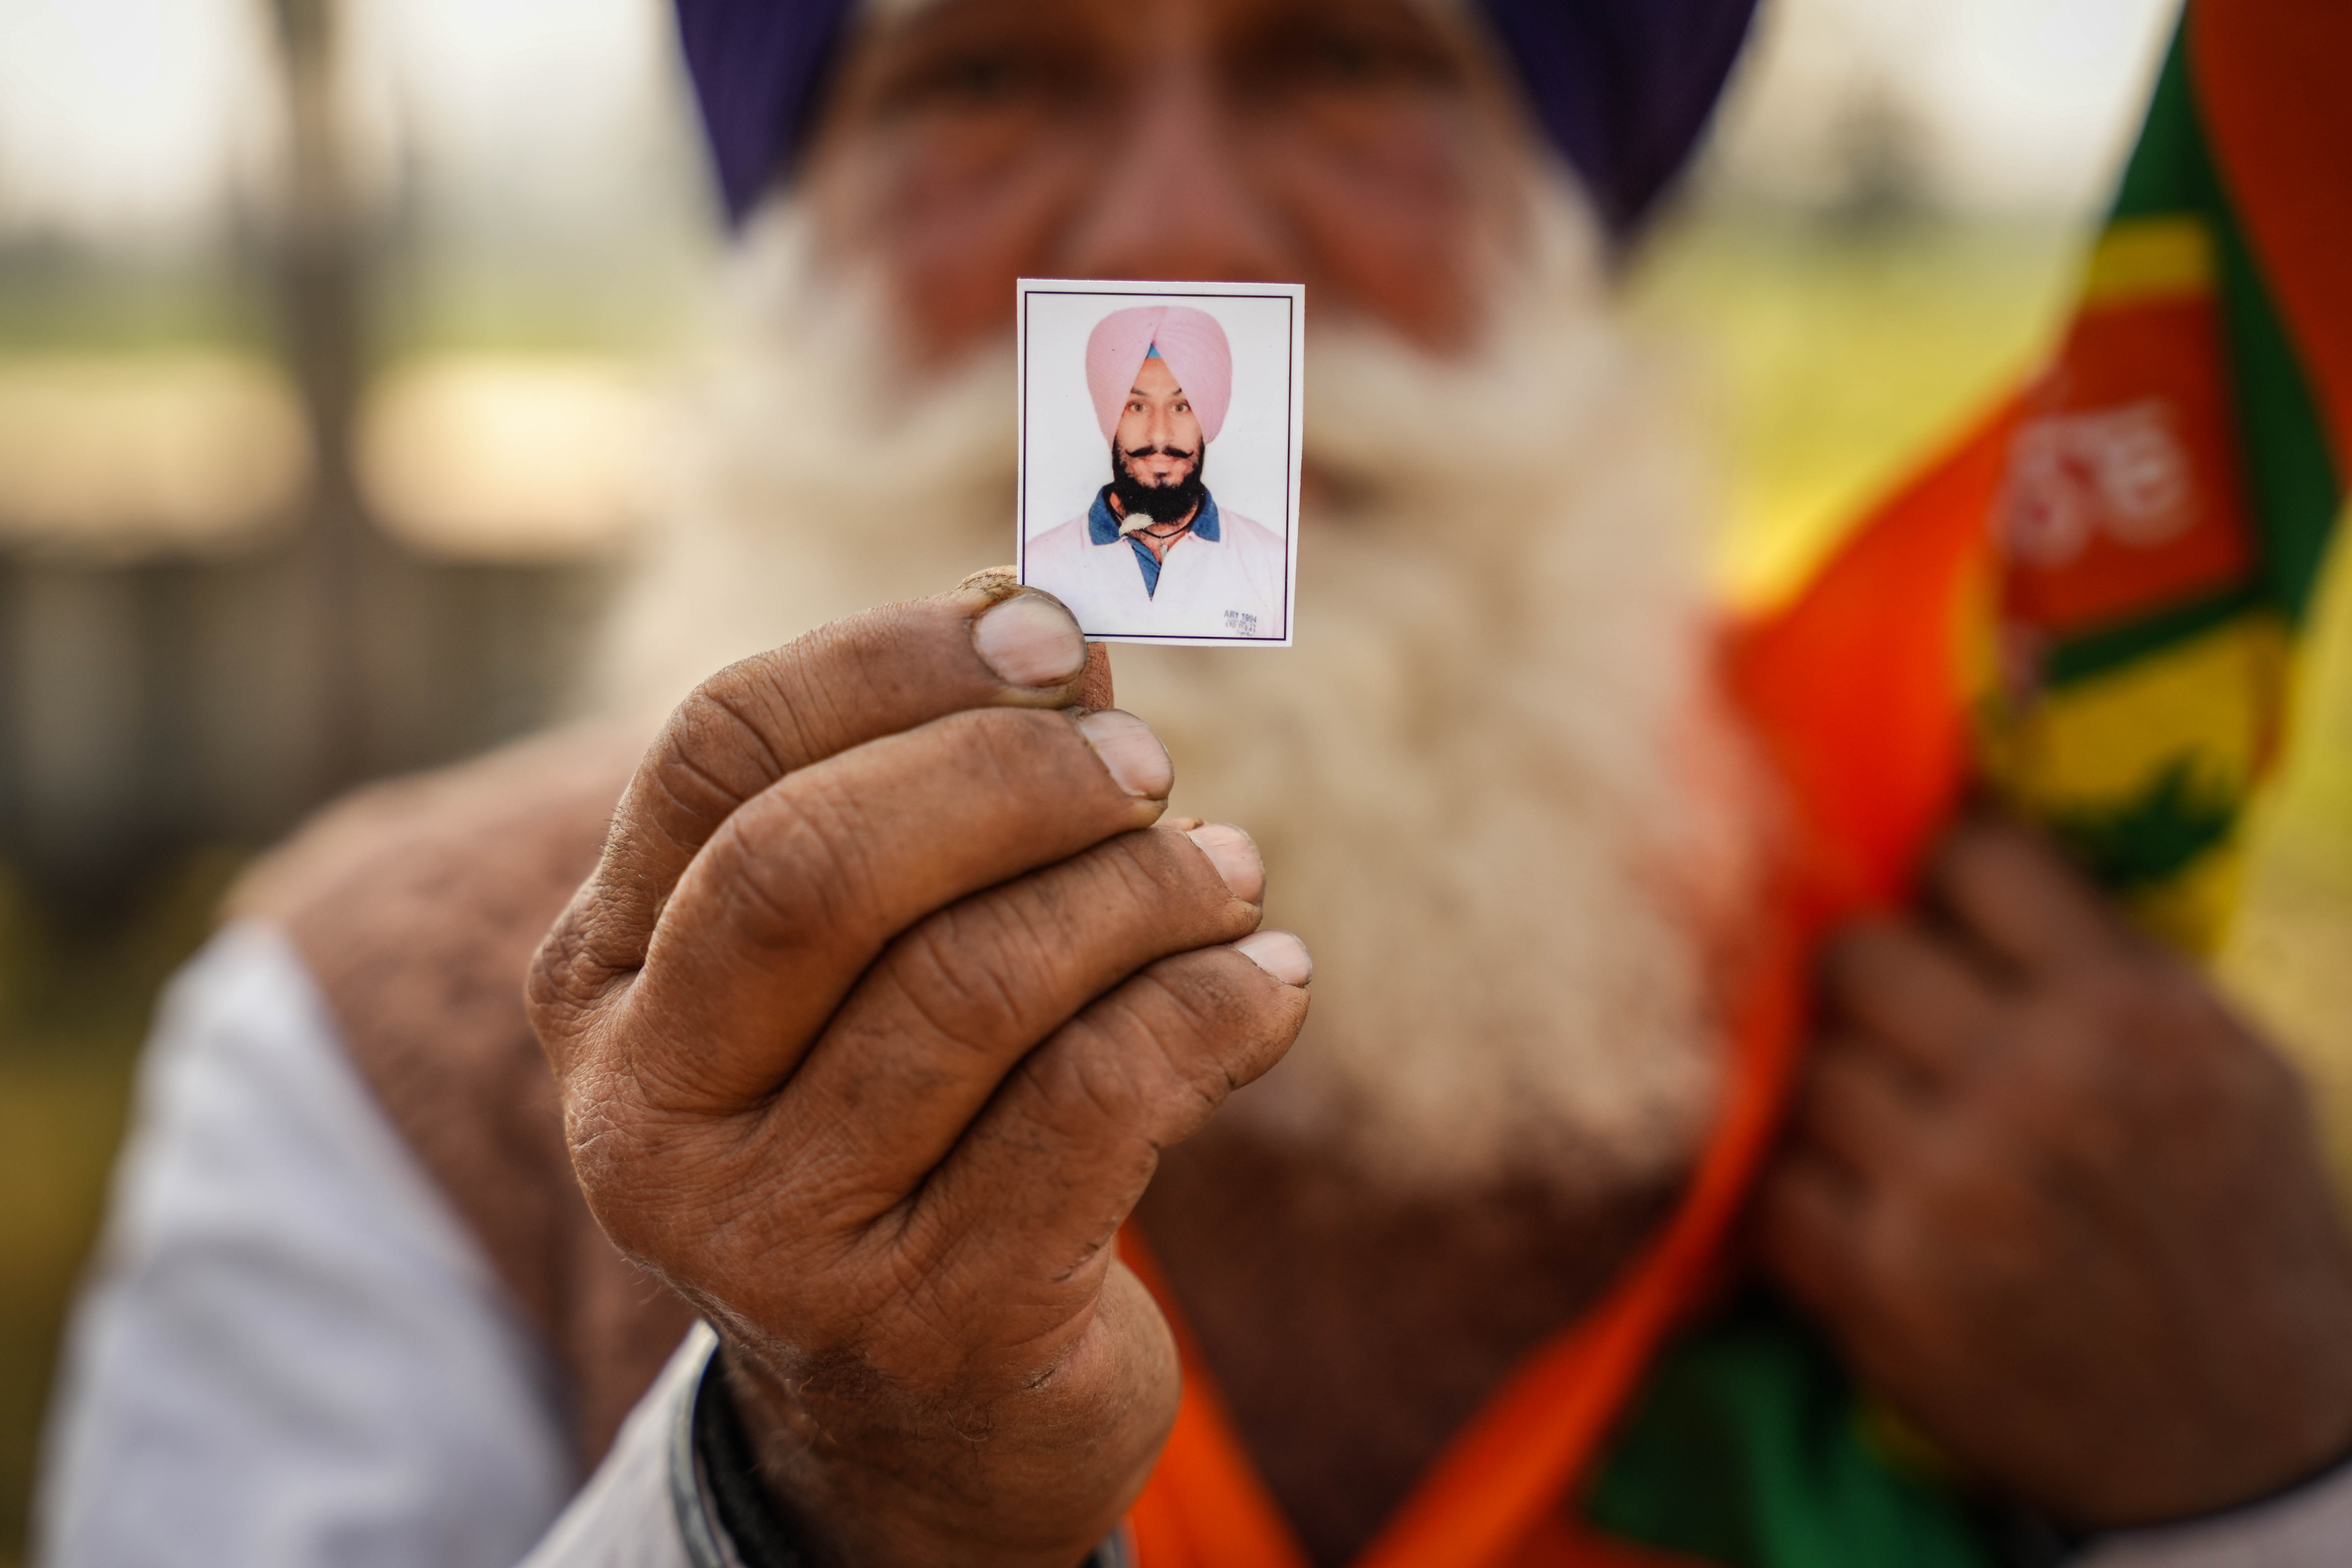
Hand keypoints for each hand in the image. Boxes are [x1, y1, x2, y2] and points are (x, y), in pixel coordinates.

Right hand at [527, 581, 1310, 1567]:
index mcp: (603, 978)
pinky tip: (1265, 984)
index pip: (720, 748)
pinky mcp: (929, 1324)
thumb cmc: (913, 1121)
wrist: (925, 1406)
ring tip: (1229, 876)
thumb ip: (949, 793)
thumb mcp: (883, 960)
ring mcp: (771, 1239)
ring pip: (976, 984)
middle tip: (1149, 769)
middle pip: (817, 868)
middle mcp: (647, 1113)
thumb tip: (1068, 638)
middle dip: (1012, 782)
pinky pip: (1096, 1103)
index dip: (894, 661)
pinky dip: (1212, 1010)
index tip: (1053, 635)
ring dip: (1142, 895)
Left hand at [1759, 814, 2351, 1525]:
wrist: (2244, 1442)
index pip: (1973, 862)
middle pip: (1857, 956)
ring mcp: (1950, 1192)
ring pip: (1806, 1069)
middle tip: (1893, 1023)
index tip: (1938, 913)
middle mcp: (2037, 1090)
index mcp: (2133, 1018)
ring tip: (1888, 1126)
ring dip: (1836, 1094)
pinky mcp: (1882, 1288)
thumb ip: (2112, 959)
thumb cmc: (2240, 1229)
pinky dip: (1803, 1195)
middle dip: (1868, 983)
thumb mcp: (2234, 1067)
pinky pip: (1776, 1186)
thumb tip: (1968, 847)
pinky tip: (1857, 1207)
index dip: (1942, 878)